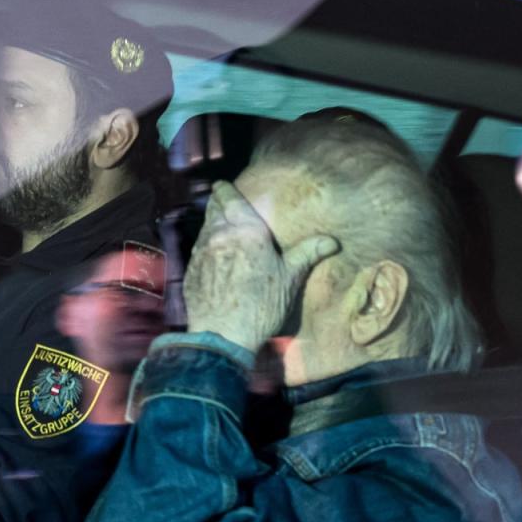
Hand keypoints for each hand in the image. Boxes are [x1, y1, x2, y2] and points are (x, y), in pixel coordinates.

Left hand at [184, 181, 339, 351]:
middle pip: (214, 208)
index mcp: (246, 229)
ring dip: (212, 223)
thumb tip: (331, 241)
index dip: (226, 189)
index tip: (225, 185)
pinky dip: (205, 246)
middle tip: (224, 201)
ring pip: (204, 227)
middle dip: (218, 202)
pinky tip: (213, 255)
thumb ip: (308, 253)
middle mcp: (219, 234)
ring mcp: (200, 252)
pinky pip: (197, 249)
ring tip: (221, 227)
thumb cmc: (261, 305)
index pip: (230, 197)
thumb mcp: (290, 278)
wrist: (223, 335)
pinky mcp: (190, 270)